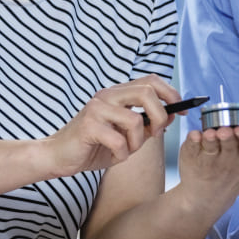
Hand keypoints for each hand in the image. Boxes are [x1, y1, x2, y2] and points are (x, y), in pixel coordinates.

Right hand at [43, 75, 178, 176]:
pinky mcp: (89, 125)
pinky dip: (122, 154)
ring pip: (136, 120)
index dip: (171, 93)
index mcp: (117, 94)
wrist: (57, 157)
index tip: (182, 111)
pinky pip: (120, 141)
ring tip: (126, 150)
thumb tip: (172, 115)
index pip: (151, 80)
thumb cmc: (92, 146)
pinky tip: (113, 156)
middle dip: (161, 115)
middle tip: (157, 133)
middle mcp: (107, 95)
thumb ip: (145, 125)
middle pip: (147, 92)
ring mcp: (97, 108)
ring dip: (137, 143)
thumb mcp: (126, 136)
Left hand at [177, 118, 238, 208]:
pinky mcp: (192, 158)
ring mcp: (210, 160)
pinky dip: (192, 139)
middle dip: (226, 134)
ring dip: (209, 137)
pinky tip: (196, 137)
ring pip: (210, 143)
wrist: (210, 196)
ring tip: (210, 135)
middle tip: (224, 131)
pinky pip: (191, 145)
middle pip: (229, 141)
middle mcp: (230, 160)